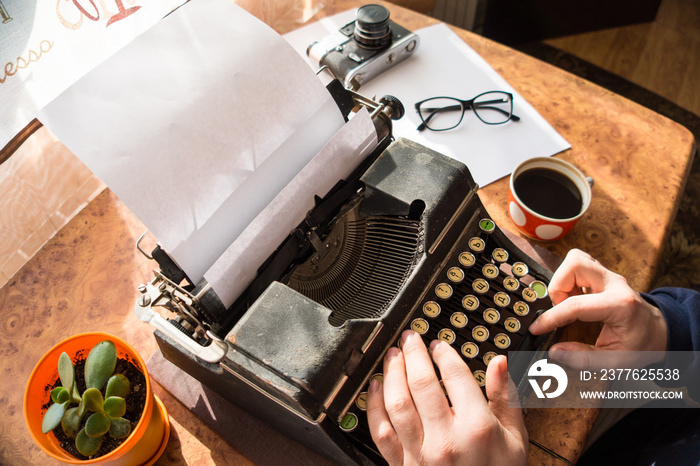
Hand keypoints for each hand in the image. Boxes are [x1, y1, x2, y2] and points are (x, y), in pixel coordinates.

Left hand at [366, 330, 527, 464]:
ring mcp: (421, 453)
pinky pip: (381, 432)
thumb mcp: (516, 440)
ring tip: (392, 357)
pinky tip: (375, 389)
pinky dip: (374, 407)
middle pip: (421, 383)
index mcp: (477, 427)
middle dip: (413, 354)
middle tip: (409, 339)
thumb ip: (507, 399)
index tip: (439, 345)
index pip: (455, 376)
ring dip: (392, 374)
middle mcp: (446, 438)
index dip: (444, 353)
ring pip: (397, 403)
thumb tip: (500, 363)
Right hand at [529, 249, 667, 352]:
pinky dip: (568, 278)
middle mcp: (615, 284)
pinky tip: (573, 297)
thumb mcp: (616, 362)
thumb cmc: (640, 345)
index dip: (551, 317)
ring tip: (567, 303)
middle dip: (558, 287)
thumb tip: (555, 352)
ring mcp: (609, 275)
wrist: (658, 331)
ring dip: (562, 280)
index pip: (576, 305)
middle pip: (575, 264)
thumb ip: (584, 358)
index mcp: (620, 305)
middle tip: (561, 309)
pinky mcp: (602, 274)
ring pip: (575, 259)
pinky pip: (578, 264)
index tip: (537, 329)